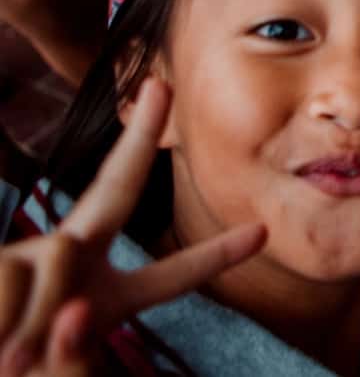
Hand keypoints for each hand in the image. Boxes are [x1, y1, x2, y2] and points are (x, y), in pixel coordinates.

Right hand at [0, 78, 264, 376]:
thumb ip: (75, 354)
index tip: (262, 232)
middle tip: (160, 84)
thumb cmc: (14, 366)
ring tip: (10, 354)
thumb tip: (75, 309)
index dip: (215, 256)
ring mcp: (28, 256)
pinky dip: (9, 316)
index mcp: (103, 295)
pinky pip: (21, 277)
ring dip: (33, 316)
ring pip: (59, 256)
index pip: (169, 278)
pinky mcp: (1, 261)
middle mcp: (69, 264)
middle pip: (113, 192)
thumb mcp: (58, 371)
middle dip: (139, 139)